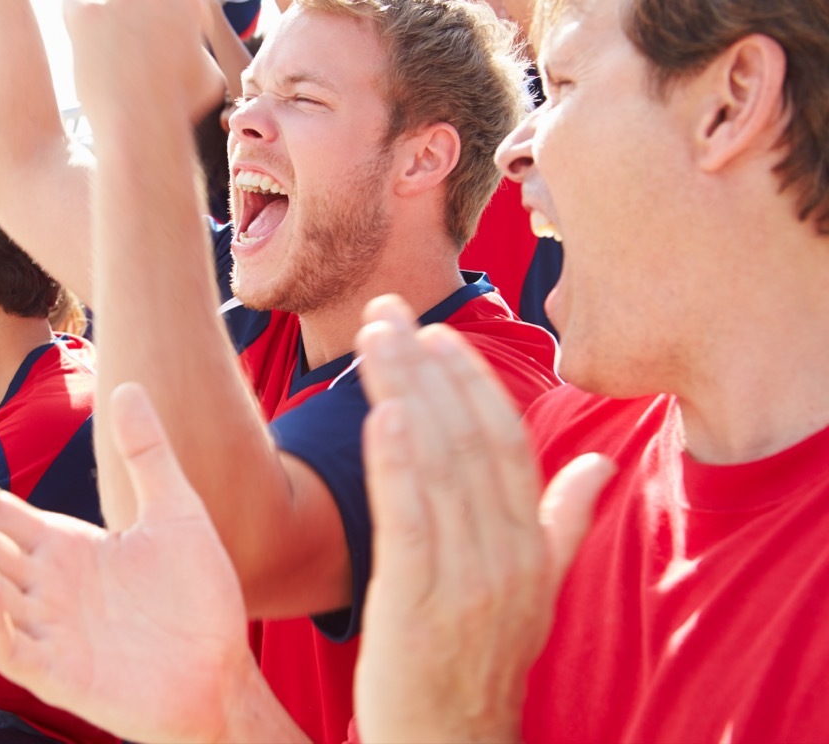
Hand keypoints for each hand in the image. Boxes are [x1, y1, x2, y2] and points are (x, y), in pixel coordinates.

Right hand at [0, 382, 256, 743]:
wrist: (223, 671)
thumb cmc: (199, 598)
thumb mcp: (175, 512)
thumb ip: (148, 452)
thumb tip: (130, 385)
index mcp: (65, 547)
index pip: (1, 509)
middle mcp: (45, 586)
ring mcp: (47, 630)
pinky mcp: (56, 674)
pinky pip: (8, 647)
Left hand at [64, 0, 222, 124]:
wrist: (142, 125)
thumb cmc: (179, 107)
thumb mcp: (211, 74)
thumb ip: (199, 47)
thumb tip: (191, 43)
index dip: (164, 11)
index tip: (159, 35)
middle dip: (132, 7)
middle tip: (128, 40)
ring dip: (105, 10)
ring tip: (109, 47)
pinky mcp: (86, 7)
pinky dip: (79, 18)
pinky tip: (91, 46)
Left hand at [352, 295, 614, 743]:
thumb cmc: (479, 660)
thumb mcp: (536, 592)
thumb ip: (564, 522)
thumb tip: (601, 464)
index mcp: (531, 546)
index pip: (507, 441)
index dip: (472, 382)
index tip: (438, 335)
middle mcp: (506, 556)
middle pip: (468, 439)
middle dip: (427, 369)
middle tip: (387, 313)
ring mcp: (465, 581)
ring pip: (437, 466)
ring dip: (403, 393)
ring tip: (373, 340)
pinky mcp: (417, 604)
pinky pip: (411, 520)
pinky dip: (397, 461)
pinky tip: (380, 412)